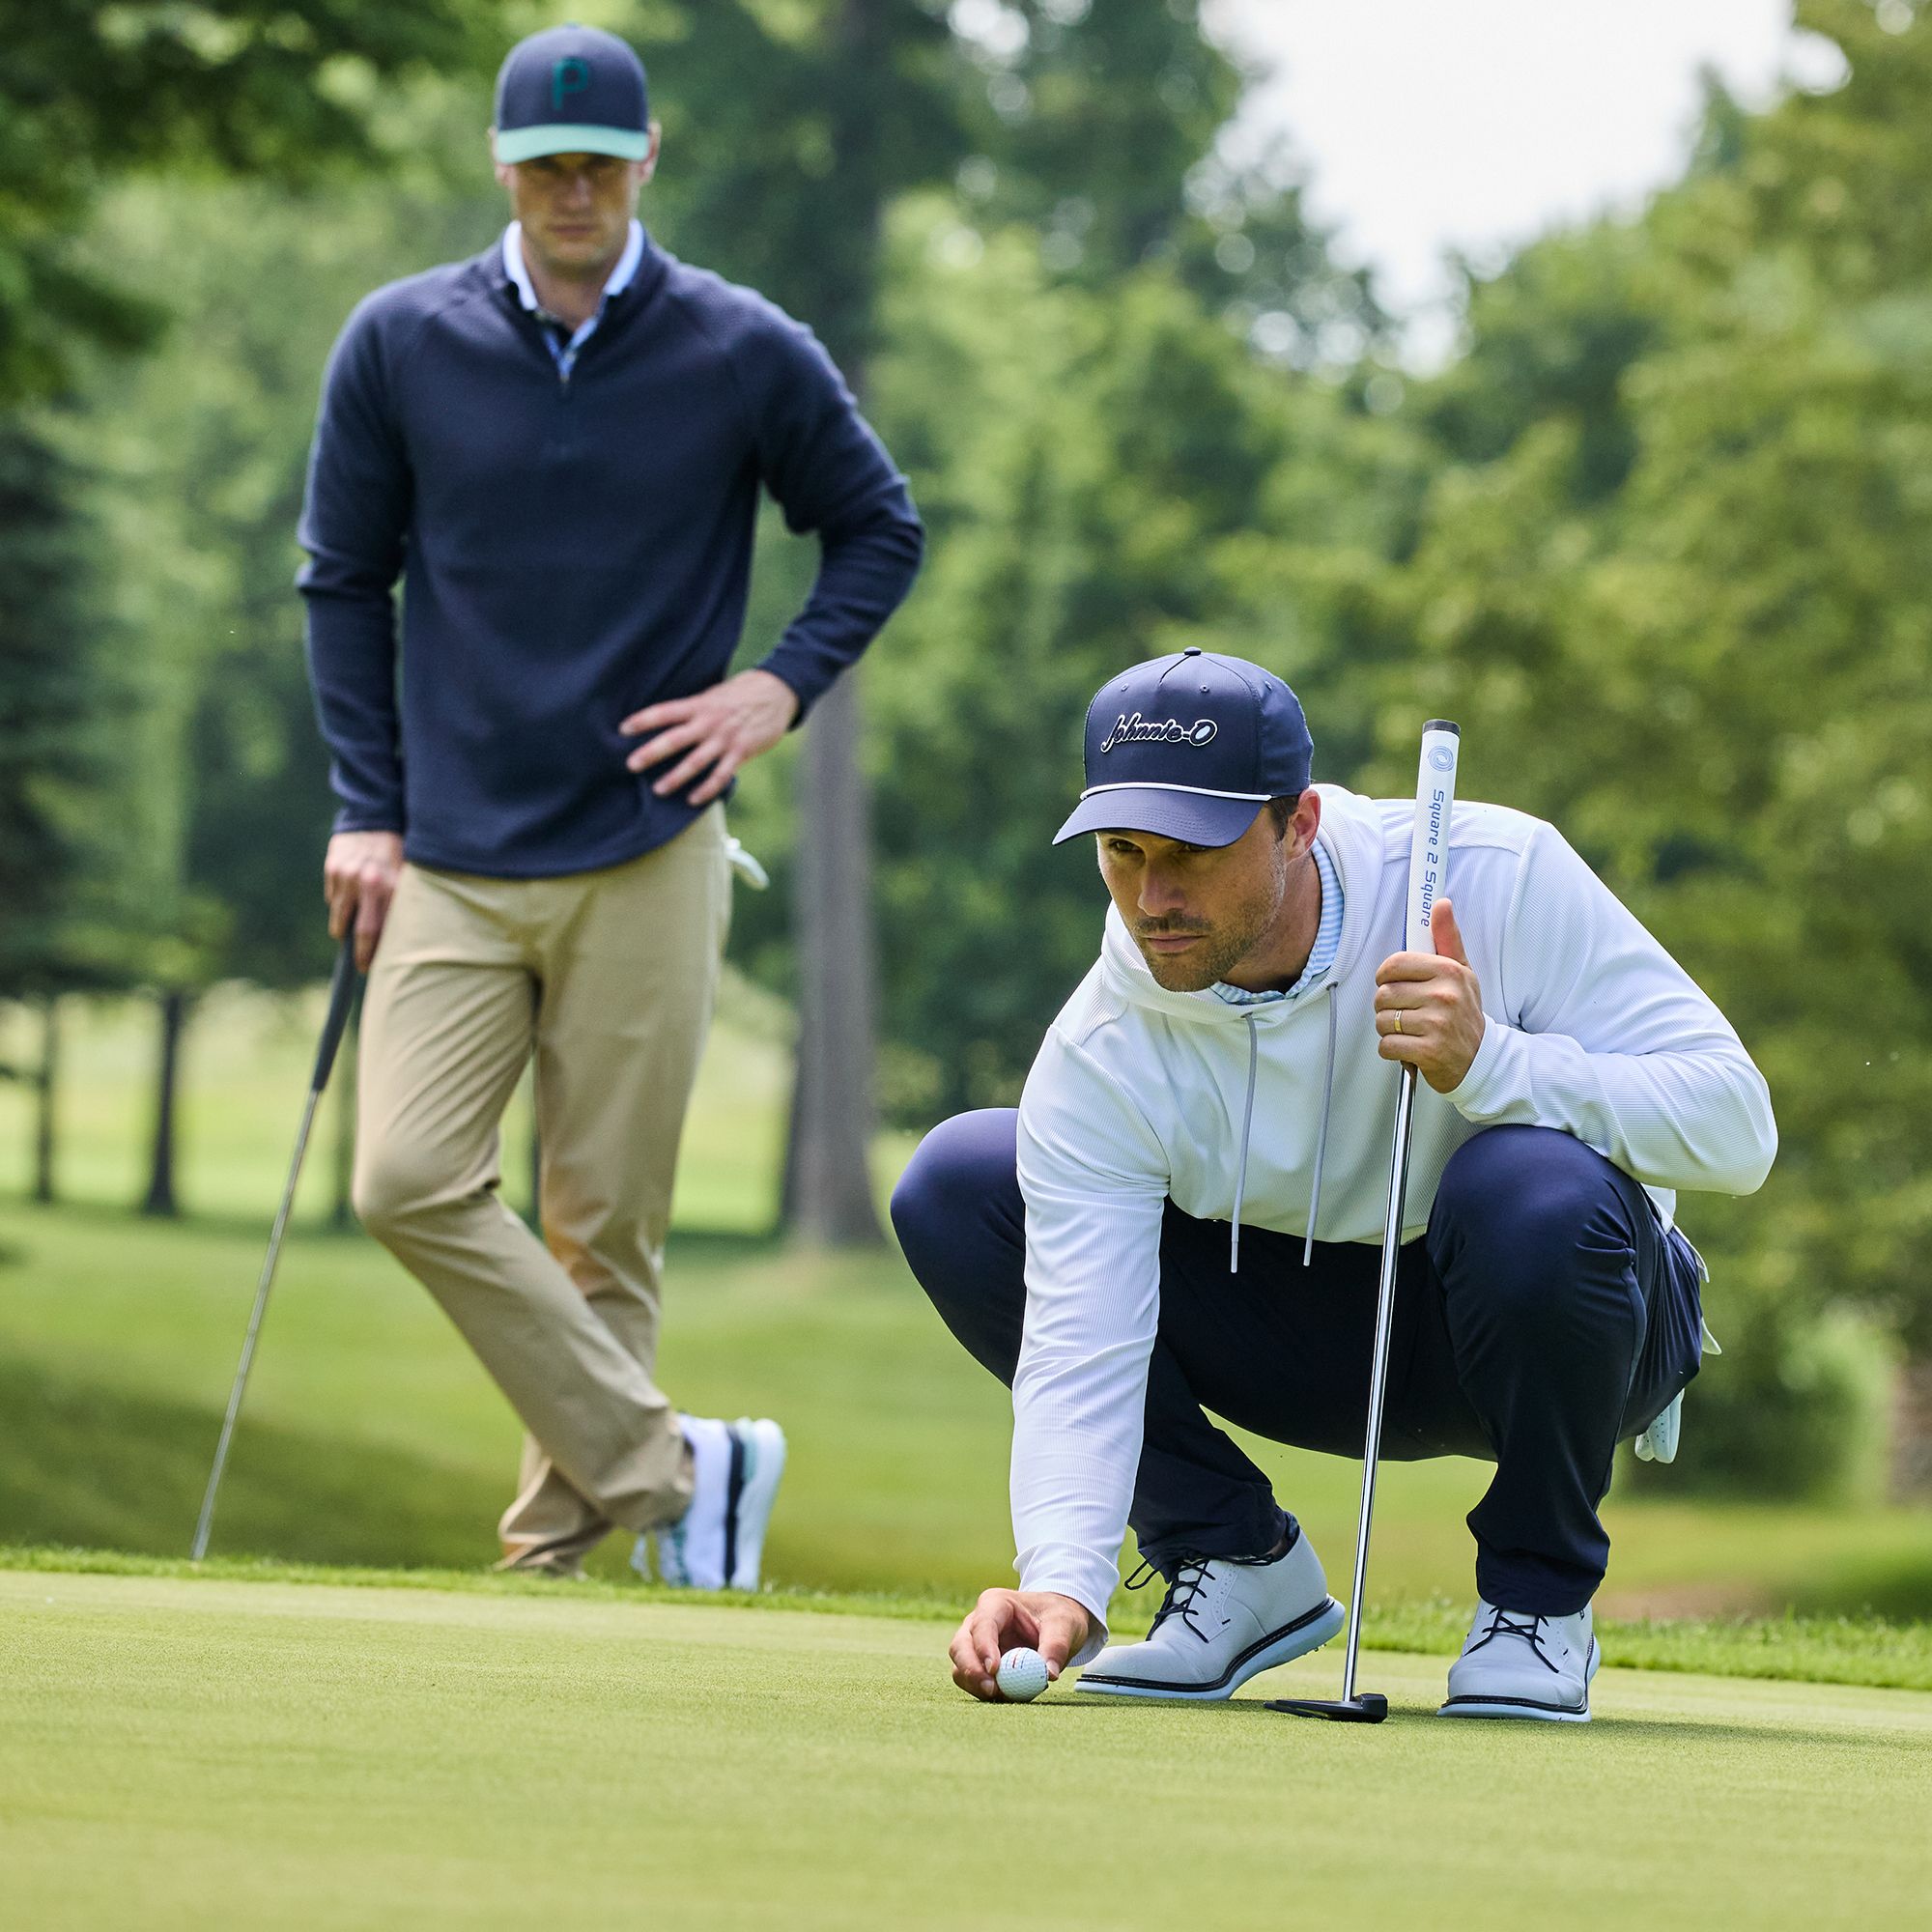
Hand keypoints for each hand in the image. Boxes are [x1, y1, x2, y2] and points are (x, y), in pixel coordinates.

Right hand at [324, 831, 404, 971]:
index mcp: (392, 887)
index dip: (377, 953)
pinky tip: (351, 893)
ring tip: (351, 929)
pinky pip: (333, 898)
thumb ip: (402, 903)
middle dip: (360, 953)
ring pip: (340, 918)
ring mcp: (347, 877)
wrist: (376, 816)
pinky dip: (340, 902)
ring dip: (344, 928)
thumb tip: (400, 939)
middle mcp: (369, 883)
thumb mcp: (409, 875)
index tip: (375, 966)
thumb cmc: (399, 851)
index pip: (382, 932)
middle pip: (361, 932)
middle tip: (362, 966)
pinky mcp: (332, 869)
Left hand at [620, 668, 800, 805]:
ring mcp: (726, 739)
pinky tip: (693, 799)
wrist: (778, 693)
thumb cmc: (741, 693)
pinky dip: (706, 790)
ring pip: (696, 762)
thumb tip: (666, 719)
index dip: (644, 720)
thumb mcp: (713, 694)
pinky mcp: (742, 752)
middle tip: (631, 765)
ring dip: (676, 777)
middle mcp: (709, 722)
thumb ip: (693, 708)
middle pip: (675, 739)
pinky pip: (721, 776)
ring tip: (658, 790)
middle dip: (652, 753)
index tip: (623, 729)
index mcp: (700, 704)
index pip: (665, 711)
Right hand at [947, 1588, 1092, 1701]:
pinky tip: (1009, 1695)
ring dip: (977, 1685)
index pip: (982, 1625)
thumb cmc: (1057, 1616)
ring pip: (960, 1667)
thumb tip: (1048, 1673)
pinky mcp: (979, 1664)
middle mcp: (978, 1622)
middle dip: (971, 1671)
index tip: (994, 1670)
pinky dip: (986, 1692)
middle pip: (961, 1647)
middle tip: (992, 1690)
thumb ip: (1057, 1646)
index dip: (984, 1647)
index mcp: (996, 1603)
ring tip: (1008, 1695)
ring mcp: (975, 1644)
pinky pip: (973, 1682)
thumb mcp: (1064, 1624)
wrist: (1056, 1624)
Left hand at [1374, 898, 1485, 1093]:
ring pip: (1382, 1020)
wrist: (1480, 1059)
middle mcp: (1445, 995)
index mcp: (1449, 972)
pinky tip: (1410, 1047)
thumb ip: (1447, 938)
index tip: (1394, 983)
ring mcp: (1438, 1023)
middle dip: (1387, 1006)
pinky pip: (1387, 1045)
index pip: (1395, 964)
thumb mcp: (1461, 972)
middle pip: (1383, 994)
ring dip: (1389, 1030)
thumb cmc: (1465, 1013)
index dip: (1386, 976)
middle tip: (1407, 1013)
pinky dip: (1392, 1050)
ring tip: (1411, 1030)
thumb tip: (1442, 904)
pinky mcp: (1430, 1050)